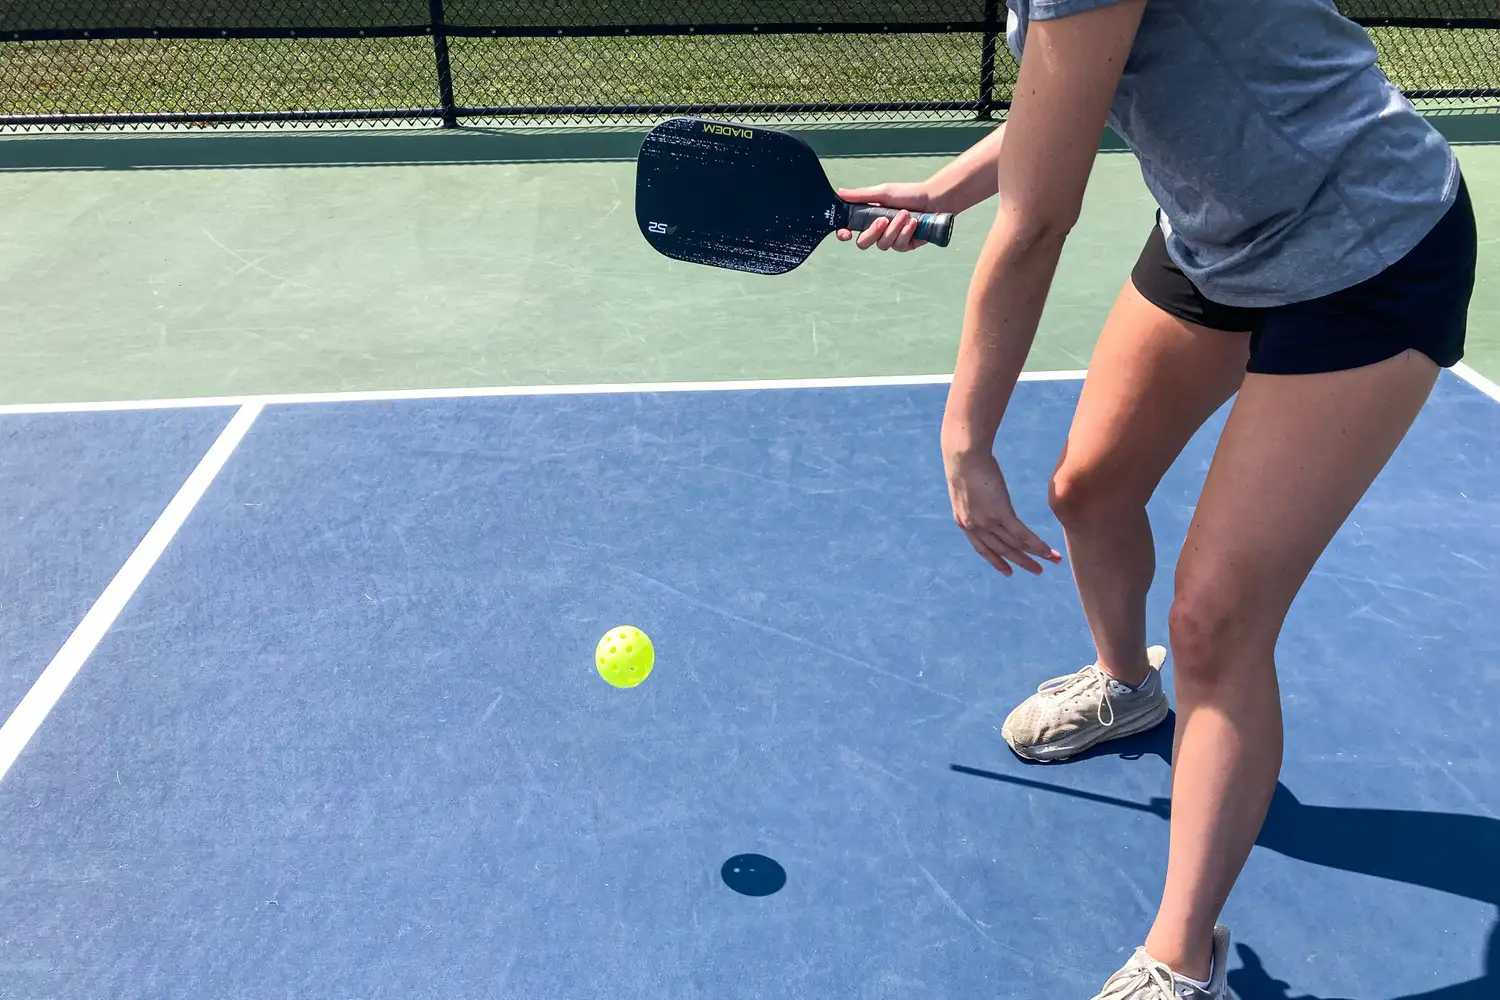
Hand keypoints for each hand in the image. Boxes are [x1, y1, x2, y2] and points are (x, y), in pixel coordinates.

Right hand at [834, 182, 936, 251]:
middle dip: (873, 232)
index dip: (844, 233)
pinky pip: (899, 245)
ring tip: (905, 214)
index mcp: (869, 217)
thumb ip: (861, 196)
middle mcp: (878, 230)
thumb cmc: (909, 194)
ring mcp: (891, 239)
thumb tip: (840, 193)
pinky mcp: (905, 245)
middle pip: (863, 243)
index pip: (850, 229)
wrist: (934, 200)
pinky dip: (906, 232)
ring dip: (894, 228)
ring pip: (883, 244)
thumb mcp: (883, 192)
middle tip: (883, 220)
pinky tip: (913, 223)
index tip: (846, 233)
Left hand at [944, 449, 1061, 576]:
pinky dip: (1036, 545)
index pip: (982, 548)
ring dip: (1035, 555)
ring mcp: (987, 521)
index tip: (1008, 572)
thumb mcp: (967, 488)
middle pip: (1002, 550)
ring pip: (1015, 544)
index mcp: (964, 522)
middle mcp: (975, 526)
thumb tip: (987, 497)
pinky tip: (1047, 551)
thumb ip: (977, 500)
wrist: (963, 457)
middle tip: (1037, 571)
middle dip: (1021, 562)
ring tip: (1051, 561)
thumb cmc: (965, 464)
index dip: (996, 561)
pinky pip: (1021, 534)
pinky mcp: (1000, 513)